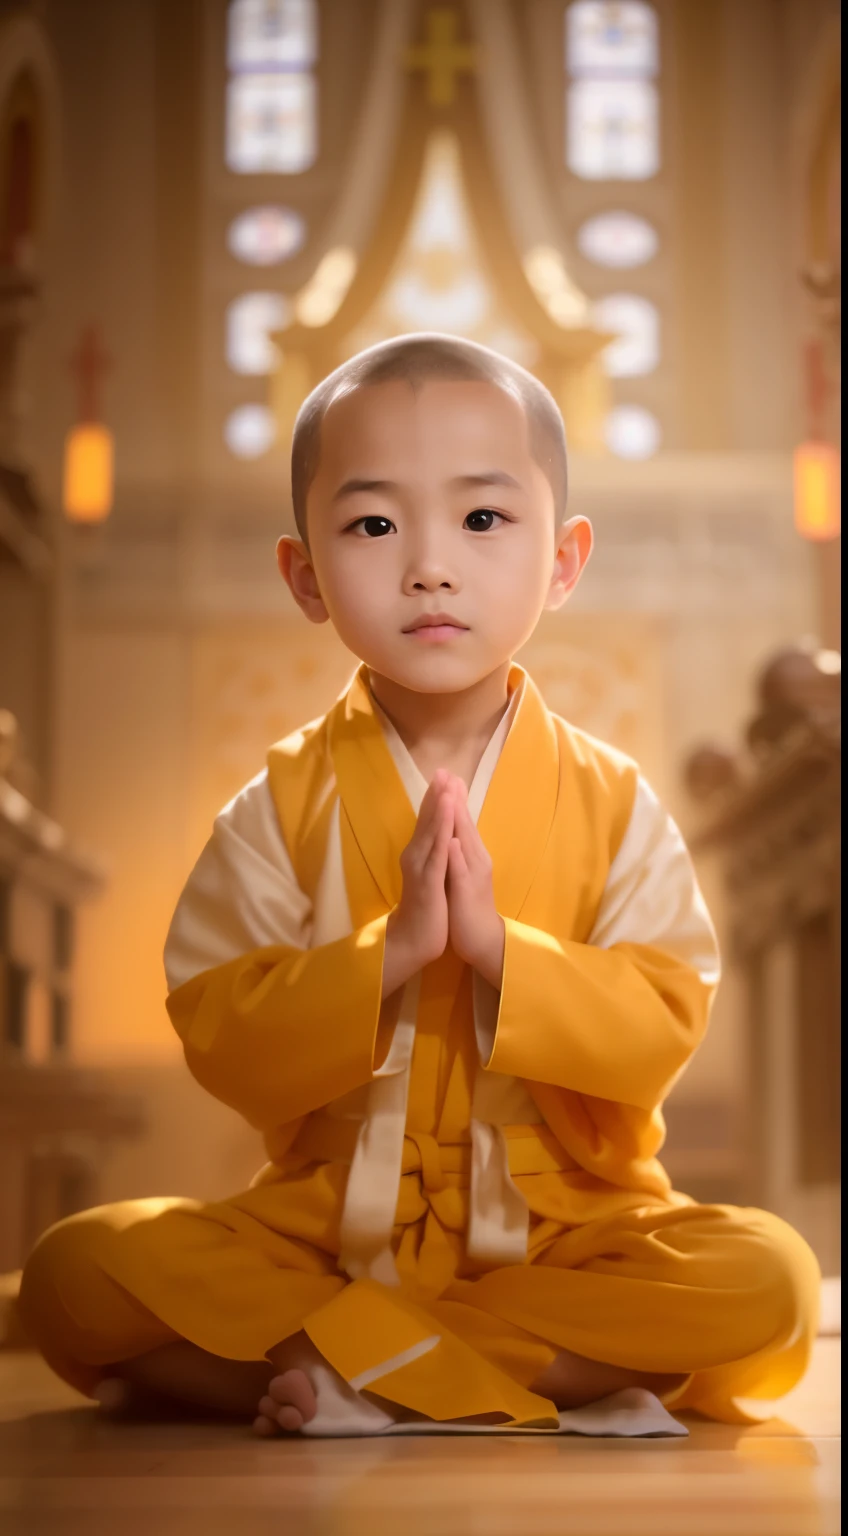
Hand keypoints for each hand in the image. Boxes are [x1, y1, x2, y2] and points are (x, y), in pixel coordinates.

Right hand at [382, 770, 453, 996]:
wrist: (413, 941)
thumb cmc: (426, 909)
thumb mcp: (431, 877)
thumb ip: (431, 855)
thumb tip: (436, 835)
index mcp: (421, 854)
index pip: (430, 821)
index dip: (437, 798)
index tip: (445, 775)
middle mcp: (417, 856)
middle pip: (429, 820)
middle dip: (437, 795)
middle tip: (443, 770)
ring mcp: (422, 869)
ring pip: (432, 833)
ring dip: (439, 809)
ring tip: (446, 785)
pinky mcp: (428, 883)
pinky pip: (437, 855)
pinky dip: (442, 835)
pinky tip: (448, 821)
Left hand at [446, 779, 504, 988]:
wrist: (482, 938)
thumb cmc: (469, 904)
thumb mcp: (461, 872)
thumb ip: (458, 851)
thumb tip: (451, 830)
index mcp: (471, 854)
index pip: (462, 821)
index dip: (454, 798)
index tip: (446, 774)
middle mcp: (475, 859)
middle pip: (465, 825)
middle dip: (456, 799)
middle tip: (449, 773)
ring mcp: (472, 875)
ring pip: (465, 843)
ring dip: (458, 820)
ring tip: (451, 796)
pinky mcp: (467, 893)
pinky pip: (460, 873)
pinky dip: (457, 857)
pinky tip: (451, 842)